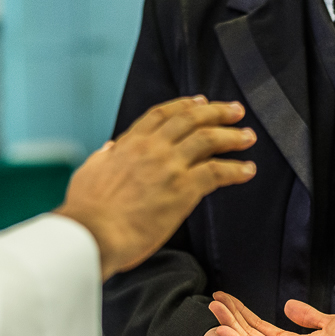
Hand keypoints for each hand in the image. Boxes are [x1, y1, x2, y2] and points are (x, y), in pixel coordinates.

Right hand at [55, 97, 256, 280]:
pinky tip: (247, 171)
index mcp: (129, 143)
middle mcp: (152, 148)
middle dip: (217, 112)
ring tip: (248, 136)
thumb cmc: (86, 212)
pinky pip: (217, 172)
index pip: (162, 115)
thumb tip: (110, 149)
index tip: (200, 102)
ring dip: (232, 136)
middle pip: (191, 120)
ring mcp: (170, 166)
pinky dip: (236, 170)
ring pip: (208, 139)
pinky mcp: (184, 189)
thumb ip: (104, 158)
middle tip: (235, 111)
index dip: (184, 106)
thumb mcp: (89, 172)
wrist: (93, 233)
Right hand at [210, 292, 334, 335]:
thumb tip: (288, 306)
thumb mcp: (328, 323)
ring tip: (214, 307)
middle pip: (250, 335)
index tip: (226, 300)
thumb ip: (307, 316)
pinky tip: (226, 327)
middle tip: (213, 300)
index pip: (260, 329)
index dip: (243, 315)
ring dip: (231, 324)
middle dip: (230, 317)